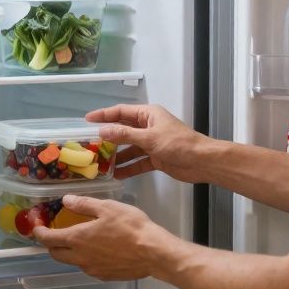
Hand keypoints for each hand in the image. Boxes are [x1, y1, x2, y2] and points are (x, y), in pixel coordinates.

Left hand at [33, 195, 176, 280]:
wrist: (153, 253)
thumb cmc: (130, 226)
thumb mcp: (107, 207)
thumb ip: (83, 204)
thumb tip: (65, 200)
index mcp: (77, 239)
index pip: (48, 239)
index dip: (39, 232)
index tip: (37, 226)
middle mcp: (80, 258)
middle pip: (56, 254)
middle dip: (51, 244)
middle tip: (56, 232)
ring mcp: (92, 269)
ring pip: (72, 262)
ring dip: (70, 252)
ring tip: (80, 240)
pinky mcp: (104, 276)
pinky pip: (88, 267)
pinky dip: (86, 258)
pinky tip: (99, 250)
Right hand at [86, 104, 213, 182]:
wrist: (202, 162)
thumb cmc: (178, 144)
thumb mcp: (149, 138)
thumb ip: (125, 135)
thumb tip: (102, 131)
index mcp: (148, 115)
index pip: (121, 112)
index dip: (104, 115)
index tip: (87, 120)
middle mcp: (148, 127)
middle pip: (123, 131)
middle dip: (108, 139)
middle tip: (90, 146)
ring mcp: (152, 143)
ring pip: (129, 149)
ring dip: (117, 156)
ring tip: (100, 164)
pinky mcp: (156, 158)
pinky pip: (138, 162)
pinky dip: (128, 168)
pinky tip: (117, 175)